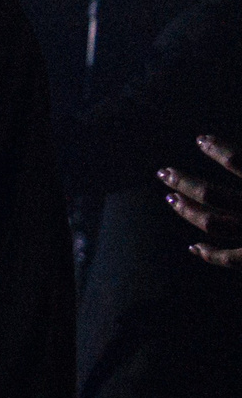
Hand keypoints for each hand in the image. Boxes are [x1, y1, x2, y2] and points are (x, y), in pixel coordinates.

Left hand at [163, 136, 241, 267]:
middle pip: (211, 194)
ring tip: (171, 198)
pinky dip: (210, 254)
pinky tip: (193, 247)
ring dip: (188, 211)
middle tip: (163, 172)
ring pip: (212, 223)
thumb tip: (235, 154)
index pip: (238, 163)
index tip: (201, 139)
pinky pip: (228, 259)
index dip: (218, 149)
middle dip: (184, 182)